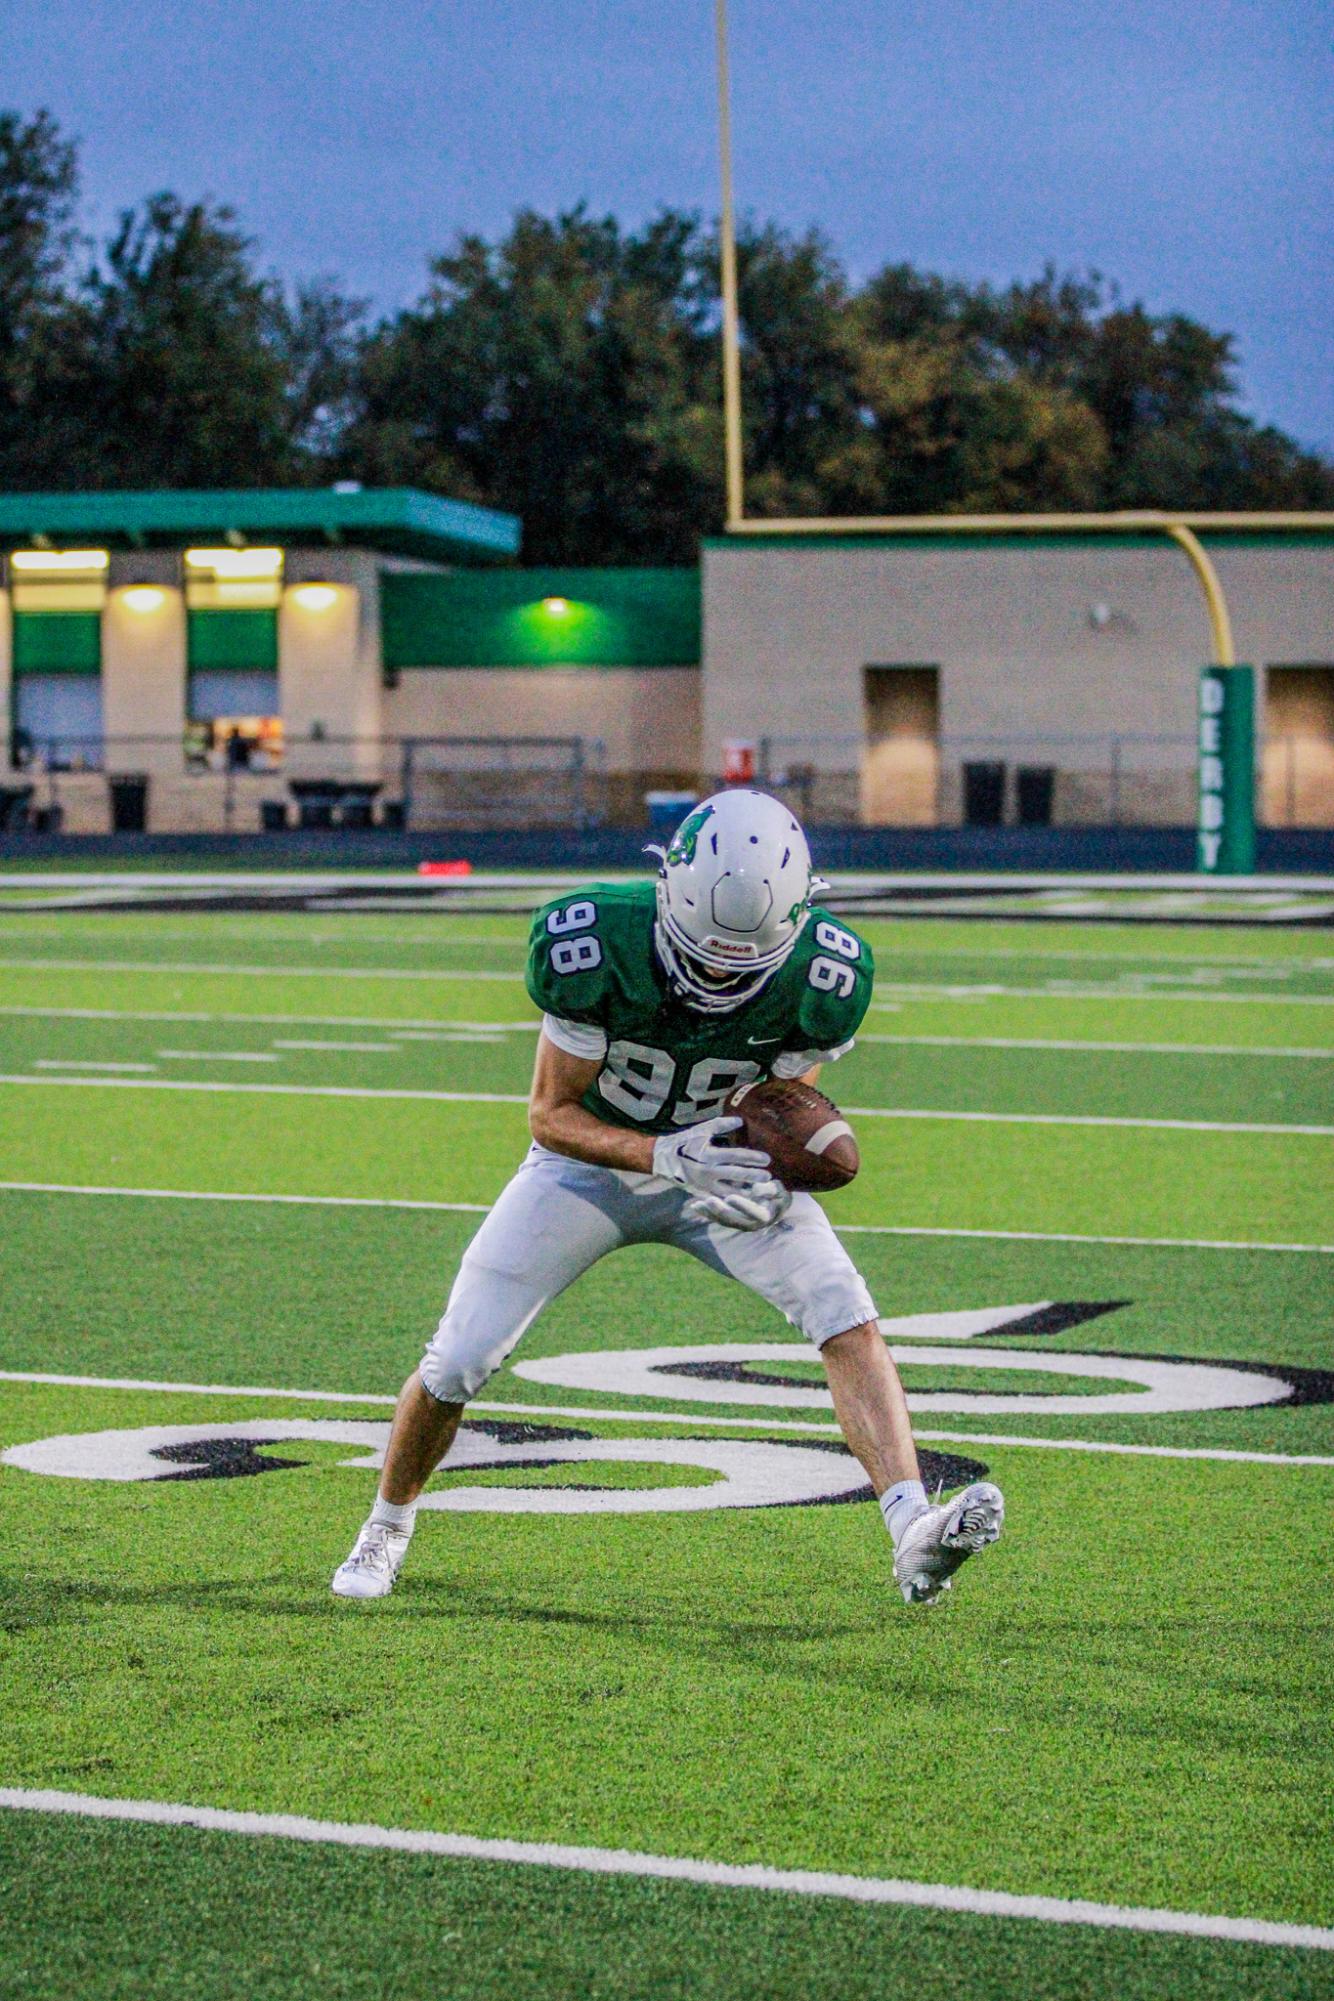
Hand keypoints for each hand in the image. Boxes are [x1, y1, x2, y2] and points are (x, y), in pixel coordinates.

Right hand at [652, 1116, 770, 1200]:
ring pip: (730, 1192)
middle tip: (769, 1177)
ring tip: (761, 1191)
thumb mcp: (701, 1130)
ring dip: (747, 1192)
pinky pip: (720, 1199)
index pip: (737, 1156)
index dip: (753, 1158)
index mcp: (709, 1155)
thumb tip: (741, 1121)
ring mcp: (705, 1186)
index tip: (767, 1159)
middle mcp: (708, 1172)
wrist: (663, 1159)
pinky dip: (733, 1200)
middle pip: (737, 1175)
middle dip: (755, 1177)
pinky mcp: (701, 1194)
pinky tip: (745, 1200)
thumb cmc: (685, 1142)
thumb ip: (721, 1125)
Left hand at [684, 1179, 792, 1231]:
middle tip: (709, 1200)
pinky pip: (718, 1219)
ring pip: (723, 1221)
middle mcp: (752, 1224)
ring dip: (710, 1213)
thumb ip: (771, 1189)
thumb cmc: (778, 1195)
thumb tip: (756, 1190)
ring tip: (697, 1204)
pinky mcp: (731, 1222)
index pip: (755, 1213)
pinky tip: (694, 1205)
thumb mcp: (780, 1191)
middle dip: (721, 1210)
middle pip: (735, 1220)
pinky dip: (706, 1213)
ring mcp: (740, 1225)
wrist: (774, 1207)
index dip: (742, 1206)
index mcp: (766, 1216)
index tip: (731, 1197)